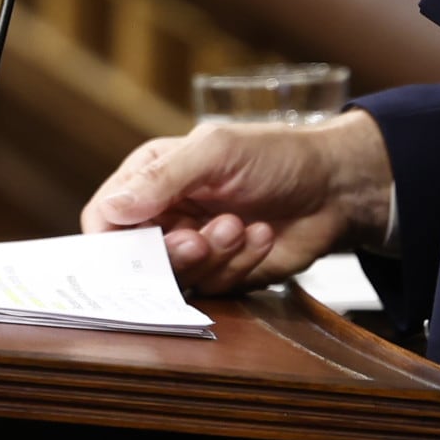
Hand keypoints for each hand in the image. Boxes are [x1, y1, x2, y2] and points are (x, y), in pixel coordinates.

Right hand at [79, 110, 393, 296]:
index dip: (111, 242)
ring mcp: (195, 248)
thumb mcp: (215, 152)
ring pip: (179, 278)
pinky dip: (241, 264)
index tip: (134, 251)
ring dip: (216, 255)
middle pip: (138, 259)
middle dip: (173, 252)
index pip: (105, 219)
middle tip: (201, 239)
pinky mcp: (223, 274)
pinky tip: (262, 237)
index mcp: (151, 179)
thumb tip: (112, 209)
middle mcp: (166, 216)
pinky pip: (215, 288)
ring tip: (244, 226)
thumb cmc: (275, 155)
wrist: (334, 188)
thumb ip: (163, 179)